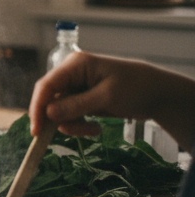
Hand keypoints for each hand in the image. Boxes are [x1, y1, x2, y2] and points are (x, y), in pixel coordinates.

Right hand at [28, 51, 191, 138]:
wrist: (158, 94)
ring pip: (59, 111)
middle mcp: (71, 74)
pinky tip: (95, 127)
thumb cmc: (136, 88)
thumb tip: (48, 114)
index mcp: (74, 65)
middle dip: (59, 119)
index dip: (38, 108)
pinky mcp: (82, 99)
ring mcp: (76, 87)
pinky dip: (80, 125)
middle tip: (72, 132)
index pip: (46, 86)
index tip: (37, 131)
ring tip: (92, 129)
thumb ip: (76, 105)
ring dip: (73, 124)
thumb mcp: (106, 97)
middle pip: (50, 100)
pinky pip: (70, 116)